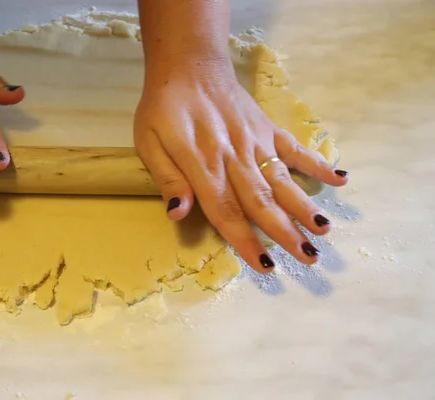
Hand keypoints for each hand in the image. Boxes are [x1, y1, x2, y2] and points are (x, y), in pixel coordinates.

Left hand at [134, 58, 348, 272]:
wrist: (188, 66)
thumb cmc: (163, 108)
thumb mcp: (149, 142)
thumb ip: (167, 178)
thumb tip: (178, 213)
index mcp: (203, 164)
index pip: (226, 210)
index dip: (246, 240)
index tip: (265, 265)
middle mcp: (234, 156)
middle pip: (262, 200)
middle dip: (285, 232)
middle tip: (308, 258)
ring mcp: (254, 141)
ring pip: (282, 179)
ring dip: (304, 206)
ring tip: (324, 231)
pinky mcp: (266, 128)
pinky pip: (294, 148)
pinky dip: (317, 163)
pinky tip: (340, 179)